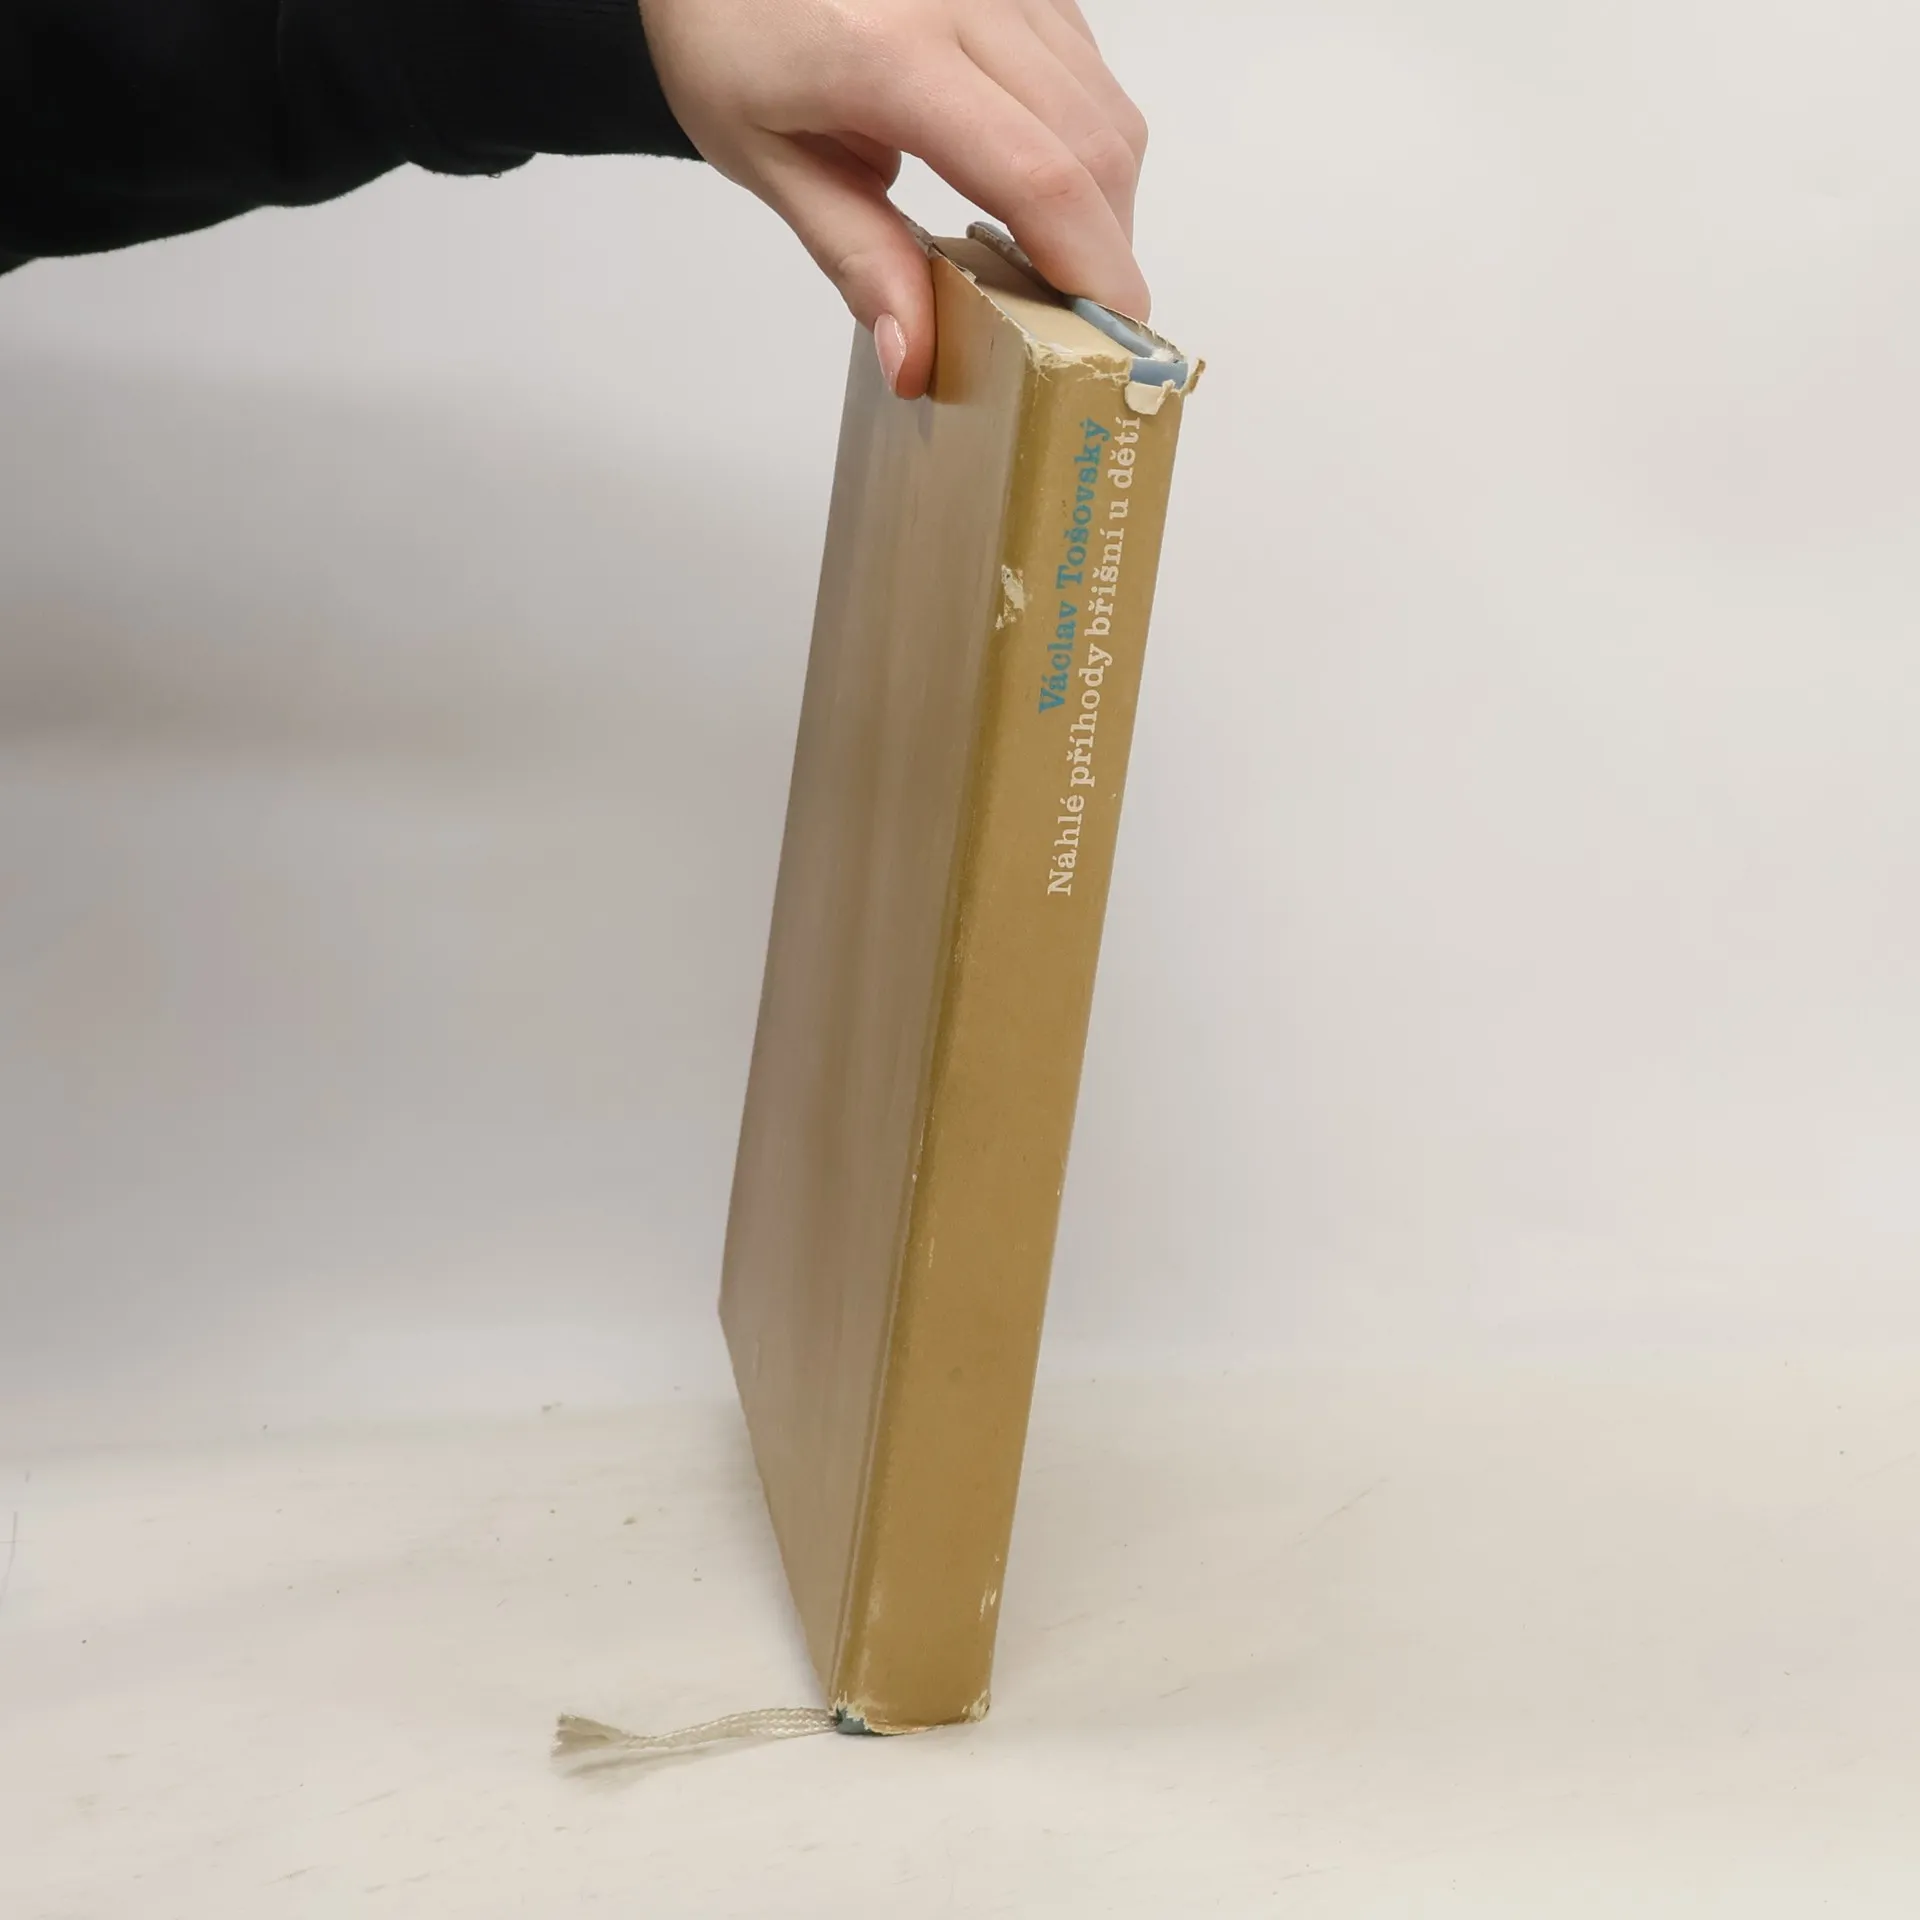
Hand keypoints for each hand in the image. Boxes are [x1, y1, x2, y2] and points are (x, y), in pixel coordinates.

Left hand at [638, 0, 1150, 398]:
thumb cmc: (724, 32)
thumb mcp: (766, 158)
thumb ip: (856, 257)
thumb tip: (917, 359)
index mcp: (890, 52)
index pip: (1037, 177)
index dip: (1089, 270)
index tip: (1105, 345)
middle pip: (1096, 150)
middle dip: (1106, 254)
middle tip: (1081, 329)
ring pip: (1108, 111)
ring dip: (1101, 205)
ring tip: (1053, 263)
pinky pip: (1089, 73)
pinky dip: (1085, 148)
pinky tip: (1037, 188)